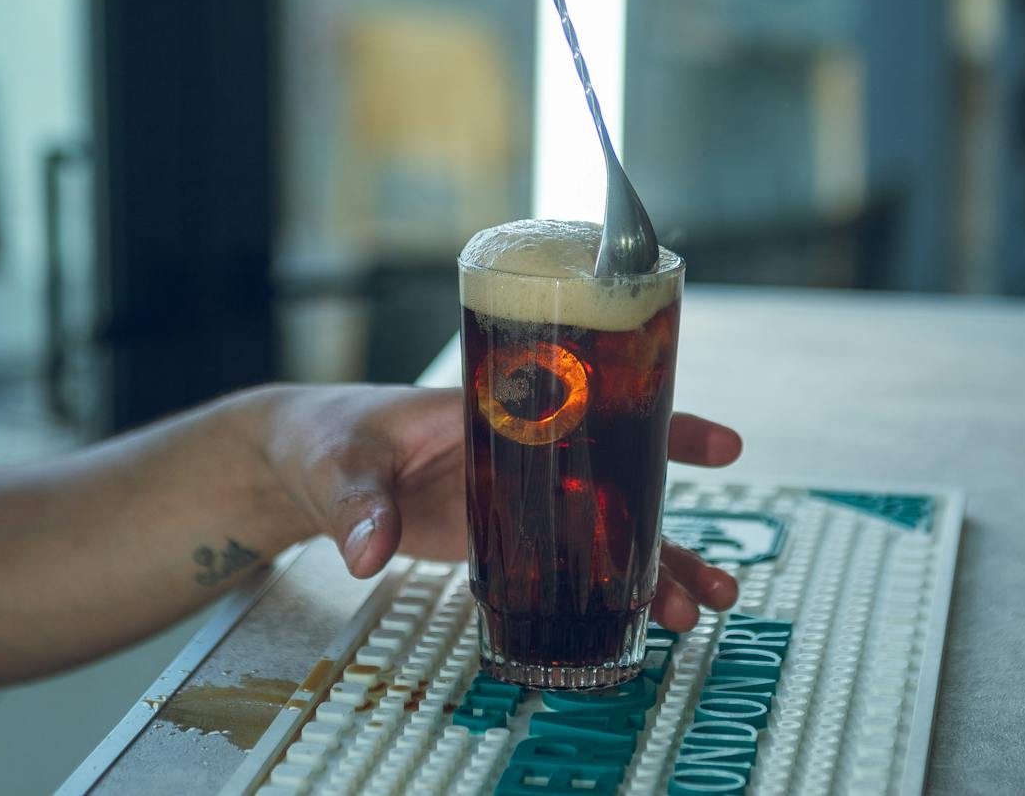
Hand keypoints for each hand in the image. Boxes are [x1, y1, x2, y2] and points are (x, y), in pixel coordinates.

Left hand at [260, 387, 743, 631]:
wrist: (302, 464)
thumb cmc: (329, 436)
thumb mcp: (342, 460)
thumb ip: (358, 502)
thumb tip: (369, 549)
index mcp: (505, 405)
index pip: (600, 405)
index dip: (662, 425)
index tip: (721, 447)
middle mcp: (528, 450)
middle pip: (621, 484)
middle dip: (676, 532)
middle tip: (721, 578)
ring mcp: (519, 496)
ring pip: (604, 532)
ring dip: (653, 571)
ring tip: (696, 613)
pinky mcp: (501, 536)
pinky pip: (565, 562)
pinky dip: (604, 588)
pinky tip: (639, 619)